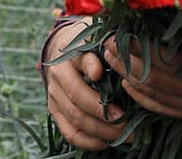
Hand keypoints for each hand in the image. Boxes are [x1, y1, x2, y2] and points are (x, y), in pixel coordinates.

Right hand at [43, 20, 126, 150]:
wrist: (63, 49)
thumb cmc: (89, 44)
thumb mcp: (95, 38)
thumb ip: (103, 45)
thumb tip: (100, 69)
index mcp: (69, 54)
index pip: (79, 61)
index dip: (89, 67)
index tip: (101, 73)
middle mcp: (58, 76)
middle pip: (77, 99)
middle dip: (104, 114)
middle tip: (127, 122)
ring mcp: (54, 95)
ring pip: (75, 119)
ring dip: (101, 131)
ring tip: (125, 135)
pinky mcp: (55, 110)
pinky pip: (69, 132)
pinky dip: (87, 141)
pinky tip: (105, 143)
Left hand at [104, 35, 181, 133]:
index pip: (163, 58)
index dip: (138, 45)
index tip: (122, 28)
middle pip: (151, 77)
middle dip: (125, 59)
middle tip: (108, 41)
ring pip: (152, 94)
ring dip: (128, 75)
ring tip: (111, 58)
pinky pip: (161, 109)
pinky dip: (141, 96)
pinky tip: (129, 84)